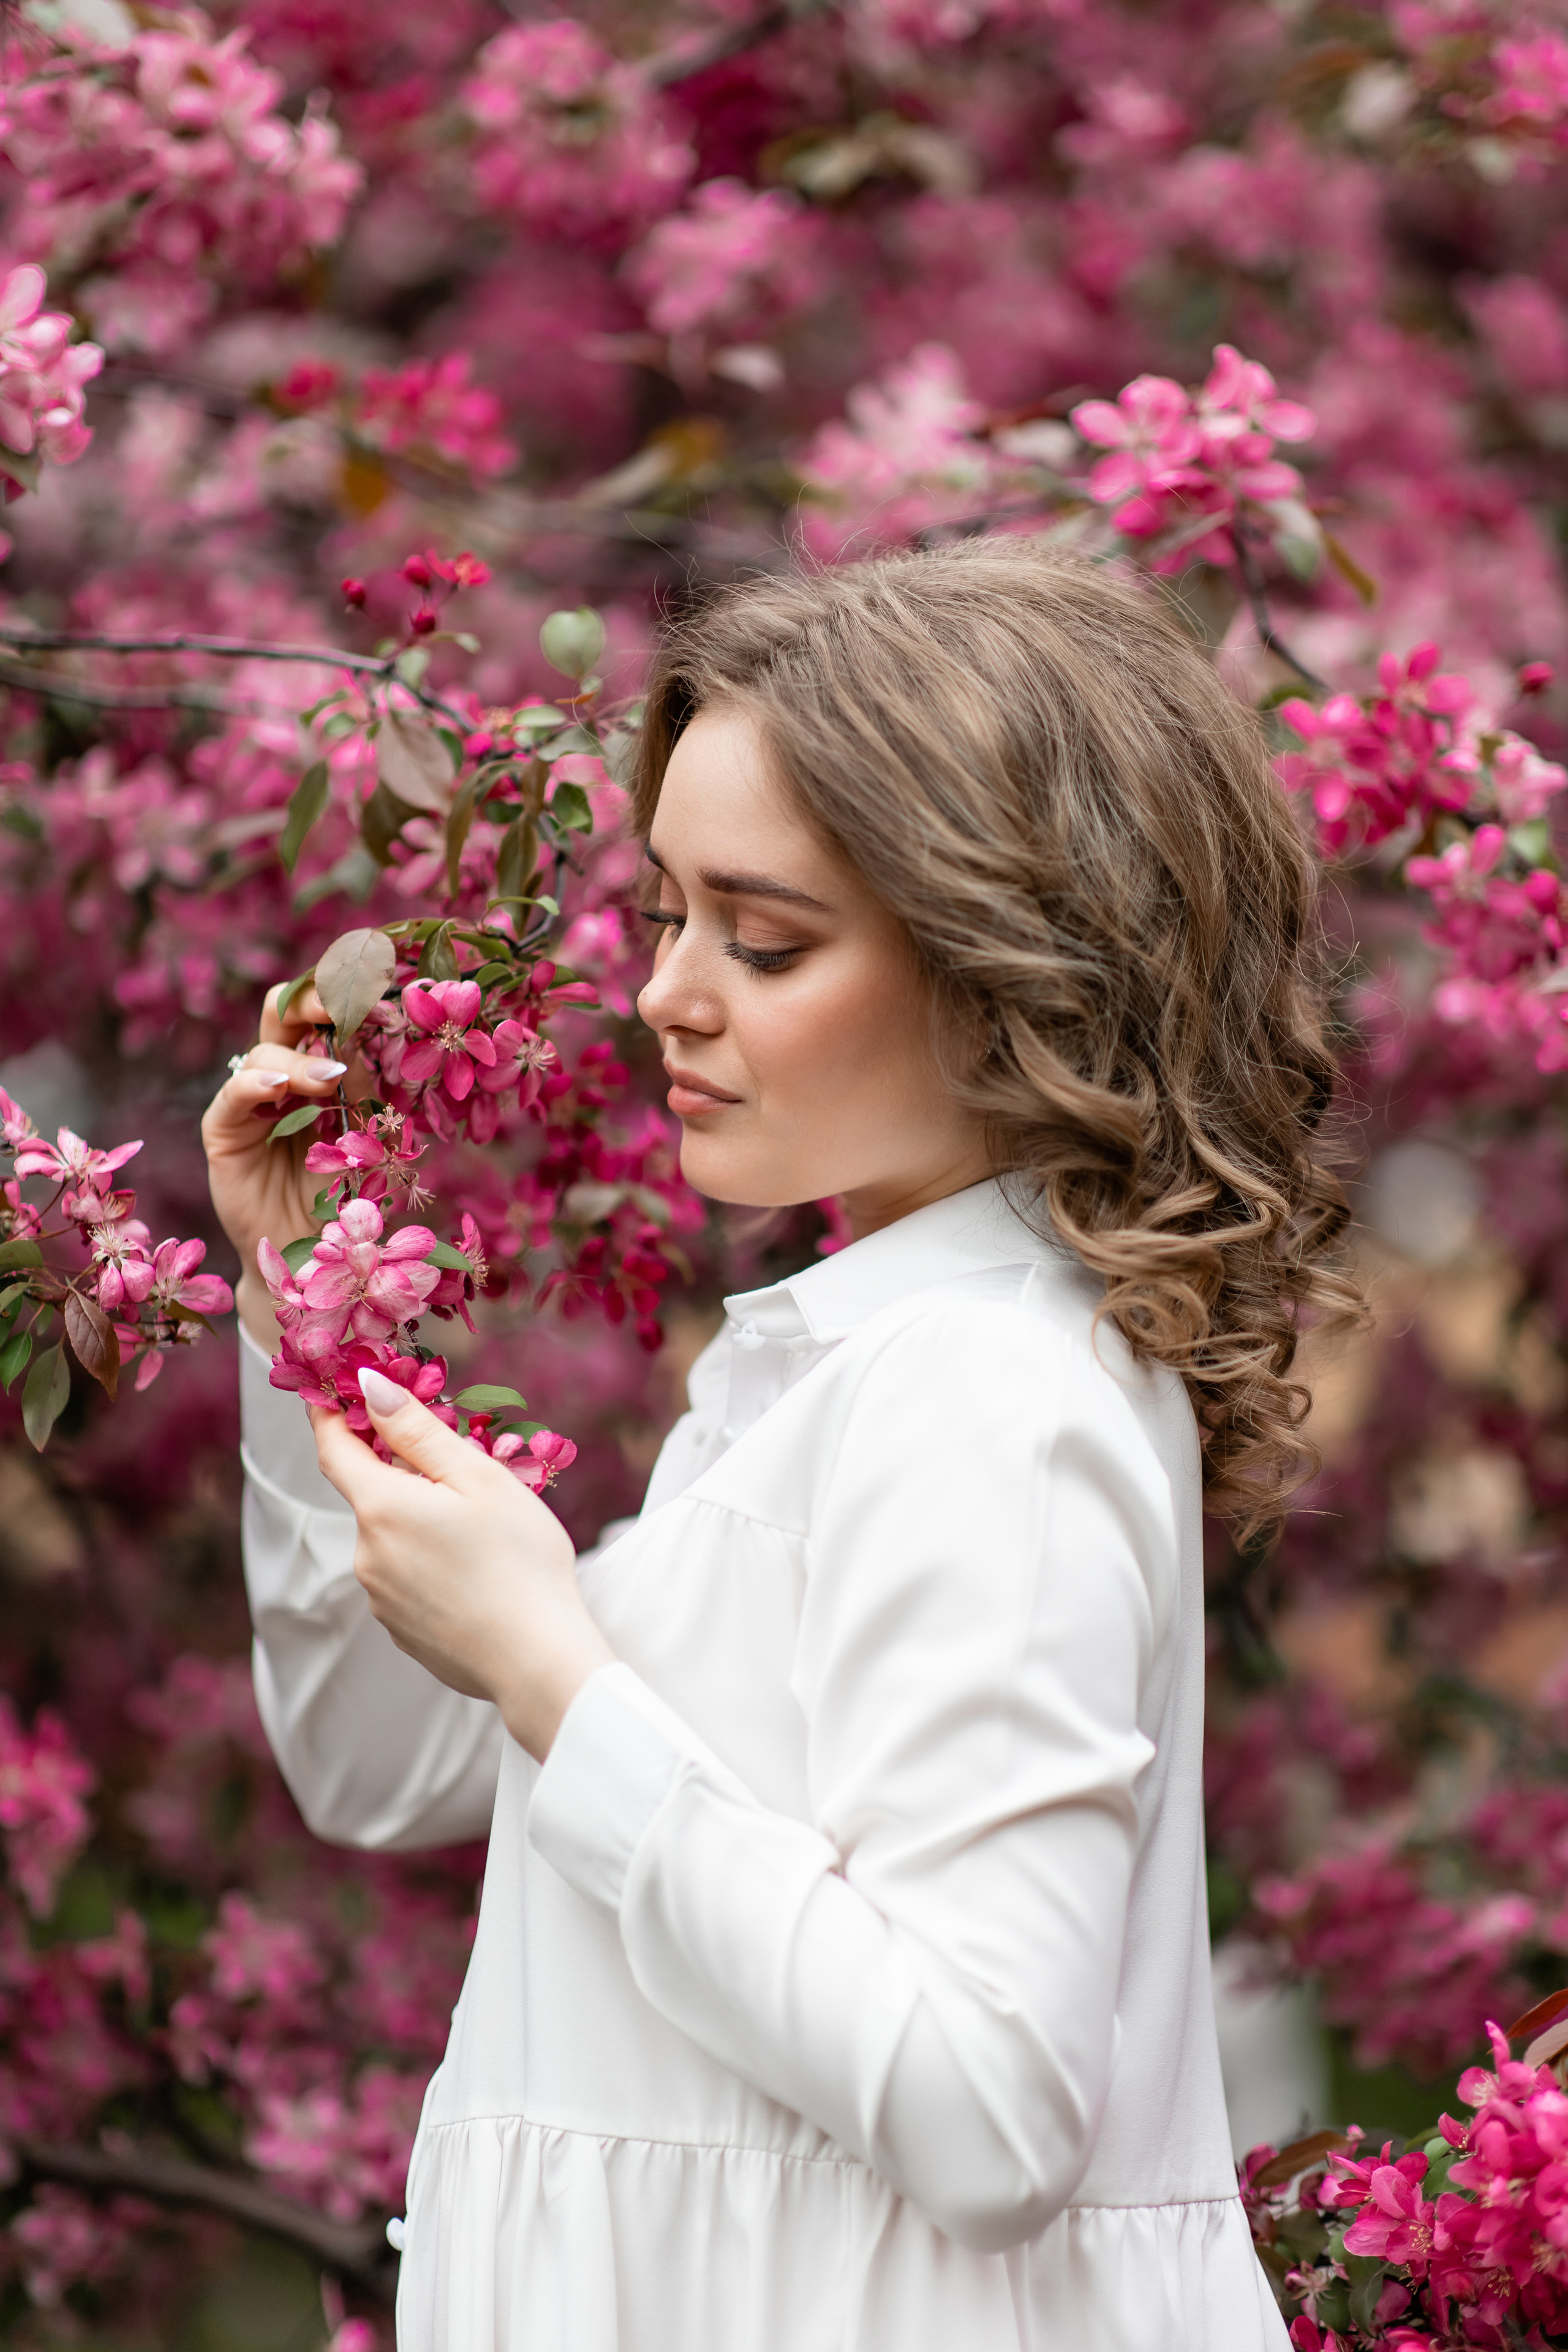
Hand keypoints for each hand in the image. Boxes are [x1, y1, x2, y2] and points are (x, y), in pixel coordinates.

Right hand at [200, 983, 361, 1347]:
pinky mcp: (223, 1129)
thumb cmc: (343, 1195)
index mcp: (319, 1070)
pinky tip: (278, 1089)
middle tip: (345, 1005)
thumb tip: (362, 1039)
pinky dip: (256, 1084)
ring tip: (329, 1081)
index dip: (343, 996)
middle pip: (283, 1012)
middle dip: (313, 999)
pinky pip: (233, 1093)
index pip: (322, 1015)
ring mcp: (249, 1101)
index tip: (379, 991)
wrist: (314, 1255)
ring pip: (265, 1052)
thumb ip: (361, 1090)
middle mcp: (282, 1077)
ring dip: (300, 1060)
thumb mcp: (363, 1135)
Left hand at [311, 1372, 613, 1760]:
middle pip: (370, 1494)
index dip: (333, 1415)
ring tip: (481, 1529)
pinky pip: (405, 1577)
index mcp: (381, 1507)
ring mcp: (381, 1598)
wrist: (538, 1661)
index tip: (340, 1391)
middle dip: (401, 1472)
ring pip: (390, 1537)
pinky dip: (429, 1561)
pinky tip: (475, 1572)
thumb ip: (417, 1430)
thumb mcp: (477, 1478)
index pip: (334, 1449)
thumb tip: (370, 1387)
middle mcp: (367, 1554)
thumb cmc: (519, 1560)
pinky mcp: (400, 1629)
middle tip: (457, 1465)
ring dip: (419, 1520)